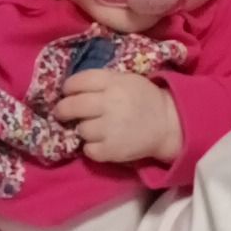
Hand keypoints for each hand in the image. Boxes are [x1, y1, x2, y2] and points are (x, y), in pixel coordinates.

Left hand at [54, 70, 181, 164]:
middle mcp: (110, 104)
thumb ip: (101, 81)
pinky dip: (91, 148)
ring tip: (94, 128)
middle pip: (72, 106)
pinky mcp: (113, 150)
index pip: (78, 82)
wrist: (167, 124)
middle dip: (63, 110)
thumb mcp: (125, 80)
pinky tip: (100, 143)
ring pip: (81, 129)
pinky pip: (88, 150)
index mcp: (113, 83)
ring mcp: (111, 128)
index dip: (68, 87)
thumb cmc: (142, 99)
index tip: (67, 92)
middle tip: (63, 113)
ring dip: (83, 129)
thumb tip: (70, 88)